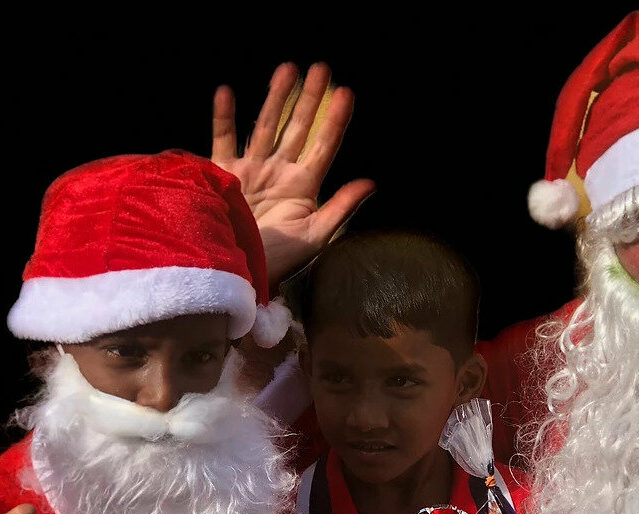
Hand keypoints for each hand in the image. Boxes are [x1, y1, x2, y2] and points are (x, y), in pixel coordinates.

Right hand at [212, 62, 375, 285]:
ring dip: (275, 98)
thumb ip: (341, 208)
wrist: (234, 274)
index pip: (324, 146)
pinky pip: (223, 140)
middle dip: (309, 99)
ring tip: (288, 69)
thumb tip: (370, 183)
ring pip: (265, 126)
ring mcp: (251, 172)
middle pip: (298, 128)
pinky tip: (227, 91)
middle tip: (321, 68)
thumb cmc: (277, 262)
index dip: (335, 120)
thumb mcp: (314, 236)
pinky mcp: (221, 176)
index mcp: (303, 188)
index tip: (346, 93)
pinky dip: (223, 117)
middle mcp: (279, 174)